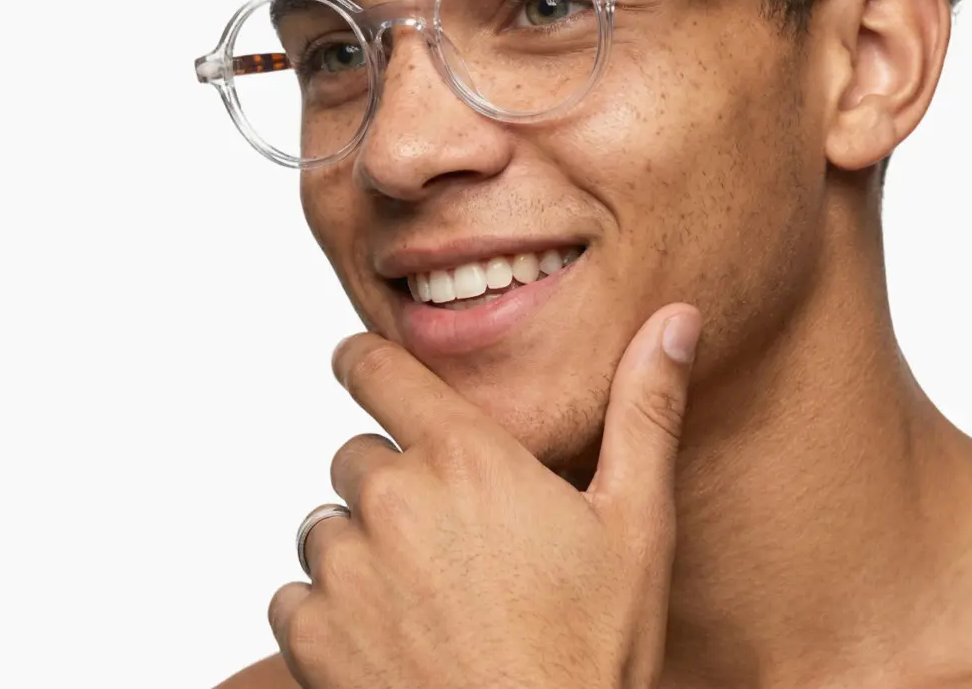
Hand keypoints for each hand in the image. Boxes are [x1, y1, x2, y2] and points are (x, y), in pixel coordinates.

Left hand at [268, 303, 702, 688]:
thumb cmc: (593, 651)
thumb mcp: (637, 524)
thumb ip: (645, 409)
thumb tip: (676, 320)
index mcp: (466, 457)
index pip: (374, 367)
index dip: (363, 360)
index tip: (361, 363)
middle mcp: (394, 499)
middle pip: (357, 454)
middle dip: (392, 482)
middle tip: (449, 537)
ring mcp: (347, 570)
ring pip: (325, 526)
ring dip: (360, 549)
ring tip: (425, 596)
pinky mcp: (312, 637)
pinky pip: (294, 595)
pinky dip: (328, 610)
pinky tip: (388, 639)